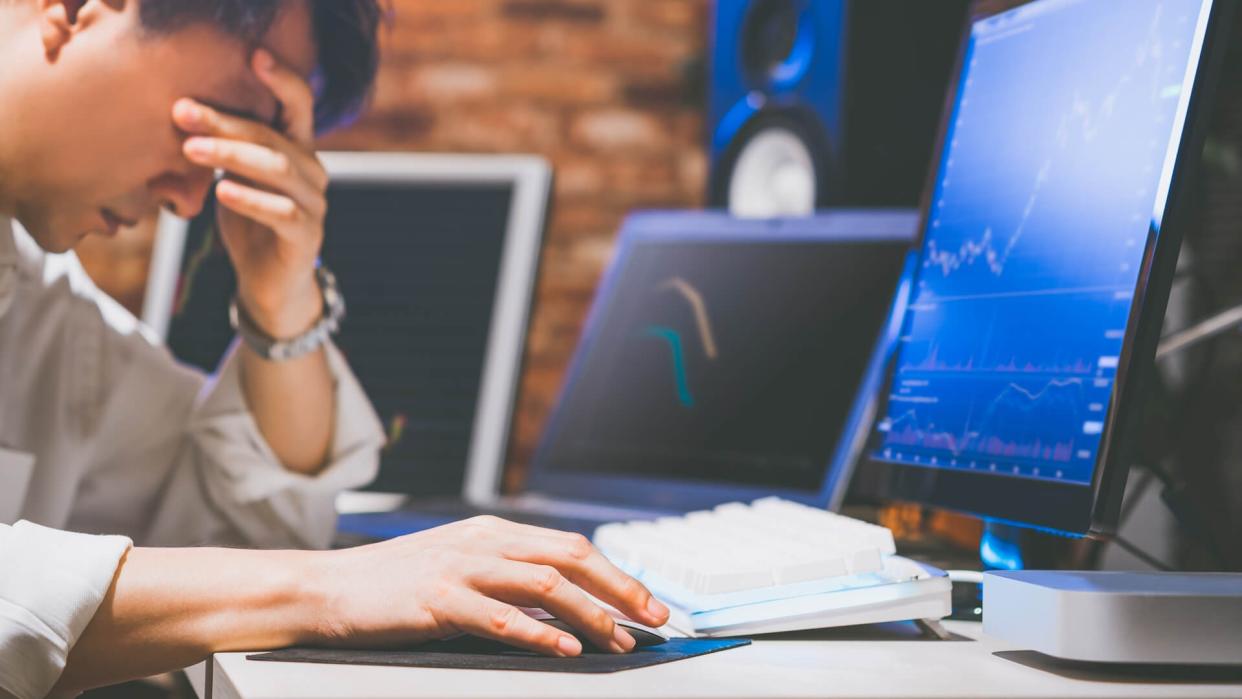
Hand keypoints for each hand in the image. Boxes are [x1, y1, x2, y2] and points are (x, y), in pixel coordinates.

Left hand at [172, 49, 327, 338]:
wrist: (268, 283)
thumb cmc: (249, 223)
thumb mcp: (234, 177)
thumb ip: (224, 149)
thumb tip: (182, 112)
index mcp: (297, 150)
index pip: (298, 106)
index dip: (282, 79)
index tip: (255, 55)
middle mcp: (312, 171)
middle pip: (274, 136)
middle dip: (225, 122)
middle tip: (182, 113)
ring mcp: (315, 204)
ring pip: (278, 169)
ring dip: (232, 155)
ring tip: (191, 149)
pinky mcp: (308, 236)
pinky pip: (283, 212)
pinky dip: (251, 200)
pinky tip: (222, 192)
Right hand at [308, 517, 670, 655]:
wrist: (329, 589)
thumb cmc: (394, 585)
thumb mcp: (459, 567)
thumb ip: (507, 578)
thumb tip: (564, 604)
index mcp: (493, 531)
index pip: (571, 547)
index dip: (616, 574)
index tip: (647, 603)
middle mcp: (483, 541)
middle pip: (570, 557)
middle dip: (619, 589)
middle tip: (653, 618)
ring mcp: (460, 567)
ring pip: (544, 583)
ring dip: (589, 613)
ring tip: (617, 639)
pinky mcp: (438, 598)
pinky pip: (500, 615)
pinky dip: (538, 631)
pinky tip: (564, 647)